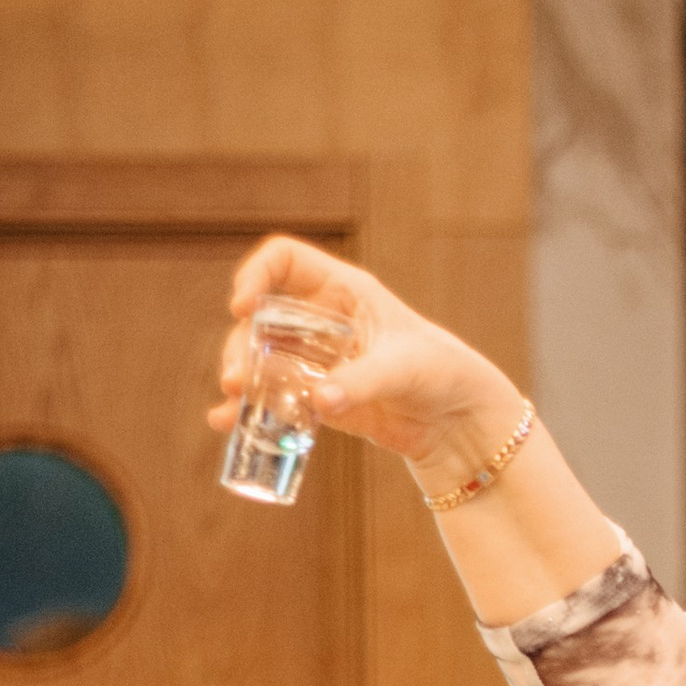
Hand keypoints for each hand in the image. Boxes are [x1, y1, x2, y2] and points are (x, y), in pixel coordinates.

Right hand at [215, 238, 523, 491]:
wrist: (459, 423)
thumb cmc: (443, 374)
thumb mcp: (405, 369)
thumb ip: (362, 383)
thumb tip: (319, 401)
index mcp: (344, 291)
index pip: (285, 261)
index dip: (257, 274)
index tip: (241, 305)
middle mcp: (322, 320)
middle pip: (262, 318)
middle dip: (241, 345)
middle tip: (236, 379)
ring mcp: (317, 359)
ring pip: (262, 359)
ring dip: (242, 379)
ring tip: (233, 406)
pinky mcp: (318, 397)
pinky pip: (275, 398)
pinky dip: (250, 411)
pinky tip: (226, 424)